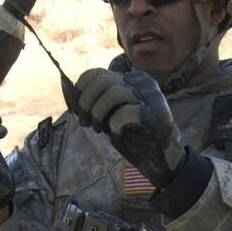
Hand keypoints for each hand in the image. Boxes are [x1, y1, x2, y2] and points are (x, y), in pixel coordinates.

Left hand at [75, 67, 184, 187]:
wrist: (161, 158)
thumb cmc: (134, 136)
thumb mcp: (111, 114)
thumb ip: (97, 102)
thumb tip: (70, 94)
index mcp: (131, 79)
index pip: (98, 73)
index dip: (81, 89)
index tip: (77, 109)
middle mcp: (142, 83)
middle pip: (103, 81)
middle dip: (86, 102)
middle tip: (85, 122)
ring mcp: (151, 97)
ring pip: (114, 93)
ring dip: (98, 113)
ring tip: (98, 129)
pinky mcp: (157, 115)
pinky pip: (126, 112)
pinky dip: (115, 124)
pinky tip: (116, 133)